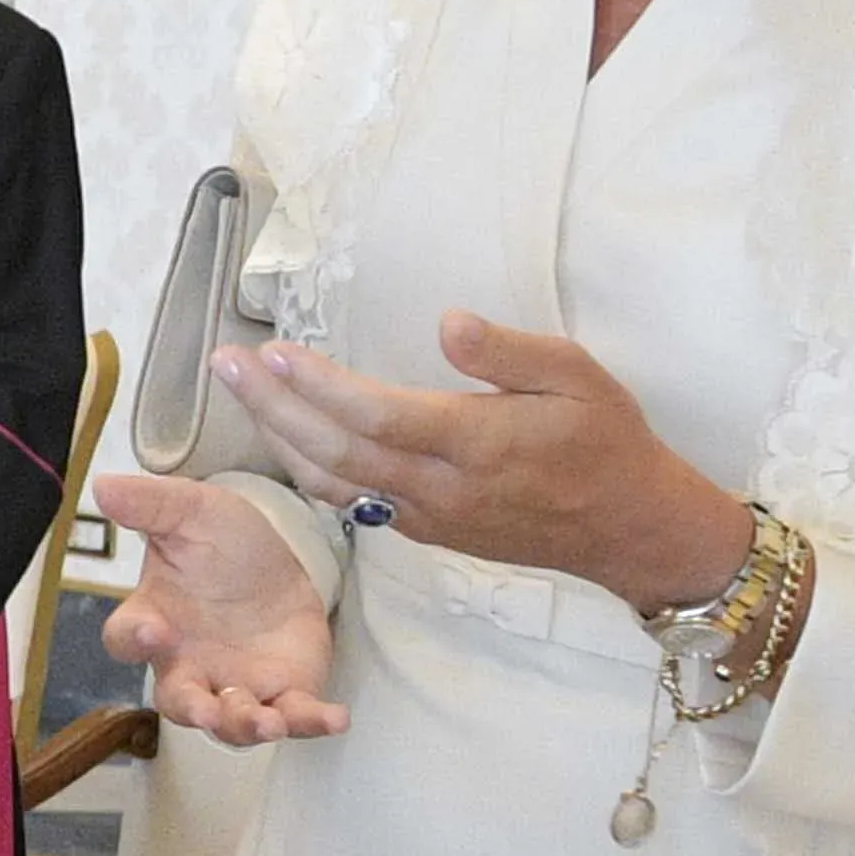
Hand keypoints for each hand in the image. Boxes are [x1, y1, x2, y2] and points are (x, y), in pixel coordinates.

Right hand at [93, 470, 346, 743]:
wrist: (278, 563)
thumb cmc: (222, 544)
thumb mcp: (191, 511)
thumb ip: (151, 504)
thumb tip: (103, 484)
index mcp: (155, 623)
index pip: (127, 640)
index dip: (135, 640)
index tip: (149, 632)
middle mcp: (189, 666)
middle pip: (179, 701)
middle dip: (193, 708)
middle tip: (205, 709)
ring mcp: (236, 686)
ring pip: (233, 722)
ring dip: (248, 725)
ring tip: (269, 722)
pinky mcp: (284, 694)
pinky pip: (295, 716)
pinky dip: (313, 722)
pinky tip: (335, 718)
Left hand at [227, 316, 750, 612]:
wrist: (629, 529)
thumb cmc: (608, 441)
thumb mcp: (578, 377)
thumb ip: (508, 351)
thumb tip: (448, 322)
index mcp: (476, 444)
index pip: (376, 414)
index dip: (318, 385)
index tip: (275, 350)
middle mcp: (441, 489)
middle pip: (336, 450)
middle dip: (273, 406)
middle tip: (225, 364)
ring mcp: (429, 518)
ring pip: (335, 484)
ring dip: (280, 438)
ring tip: (240, 393)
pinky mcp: (428, 533)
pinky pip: (356, 503)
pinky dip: (313, 470)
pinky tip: (288, 438)